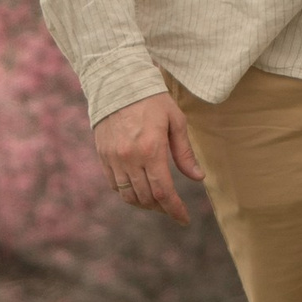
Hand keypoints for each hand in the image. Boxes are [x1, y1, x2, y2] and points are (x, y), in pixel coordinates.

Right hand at [94, 92, 204, 224]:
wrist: (118, 82)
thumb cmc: (152, 99)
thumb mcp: (176, 121)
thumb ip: (184, 153)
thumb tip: (198, 178)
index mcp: (151, 150)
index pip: (163, 192)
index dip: (175, 210)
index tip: (184, 218)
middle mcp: (130, 158)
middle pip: (146, 198)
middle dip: (162, 208)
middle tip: (172, 207)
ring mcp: (114, 158)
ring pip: (128, 196)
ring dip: (144, 204)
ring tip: (157, 202)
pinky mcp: (103, 156)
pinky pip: (115, 185)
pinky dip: (128, 193)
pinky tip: (139, 189)